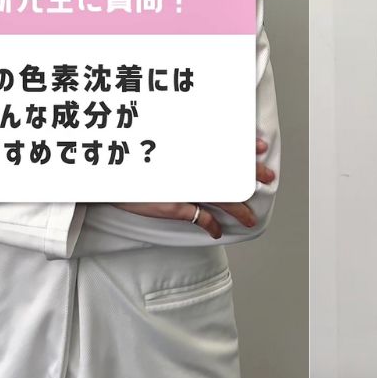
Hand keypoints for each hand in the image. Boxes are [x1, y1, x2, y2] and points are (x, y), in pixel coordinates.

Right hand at [113, 138, 274, 238]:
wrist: (106, 179)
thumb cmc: (130, 166)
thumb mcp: (156, 152)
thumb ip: (178, 151)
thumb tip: (191, 151)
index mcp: (188, 153)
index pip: (224, 148)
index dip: (244, 147)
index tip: (261, 145)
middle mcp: (190, 168)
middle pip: (229, 172)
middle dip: (251, 174)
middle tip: (269, 175)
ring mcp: (185, 187)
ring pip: (222, 198)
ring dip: (239, 210)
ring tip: (251, 218)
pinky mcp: (175, 206)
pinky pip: (201, 218)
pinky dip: (211, 226)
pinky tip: (217, 232)